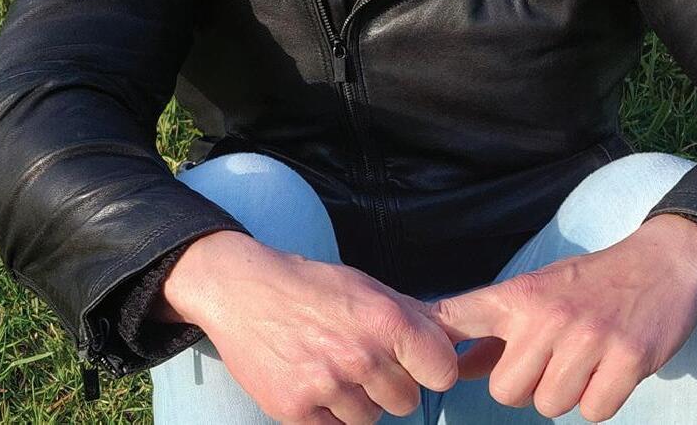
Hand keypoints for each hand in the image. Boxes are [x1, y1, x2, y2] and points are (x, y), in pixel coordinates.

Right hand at [157, 231, 457, 423]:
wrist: (244, 291)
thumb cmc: (312, 285)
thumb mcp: (367, 286)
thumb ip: (411, 314)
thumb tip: (453, 335)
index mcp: (385, 320)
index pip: (442, 371)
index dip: (431, 368)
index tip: (417, 361)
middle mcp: (360, 355)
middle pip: (406, 401)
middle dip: (390, 384)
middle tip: (361, 357)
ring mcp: (327, 386)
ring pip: (370, 418)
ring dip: (357, 399)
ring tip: (332, 364)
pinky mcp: (296, 411)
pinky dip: (328, 411)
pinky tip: (312, 378)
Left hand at [427, 214, 696, 421]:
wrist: (661, 261)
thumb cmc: (591, 283)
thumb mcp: (540, 292)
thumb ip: (497, 332)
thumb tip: (458, 367)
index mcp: (520, 295)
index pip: (459, 316)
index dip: (433, 337)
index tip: (417, 356)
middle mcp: (548, 315)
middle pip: (506, 391)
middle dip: (526, 387)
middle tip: (552, 361)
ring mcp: (588, 337)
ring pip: (550, 405)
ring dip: (566, 394)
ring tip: (583, 360)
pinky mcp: (626, 359)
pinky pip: (593, 412)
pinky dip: (600, 400)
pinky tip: (609, 370)